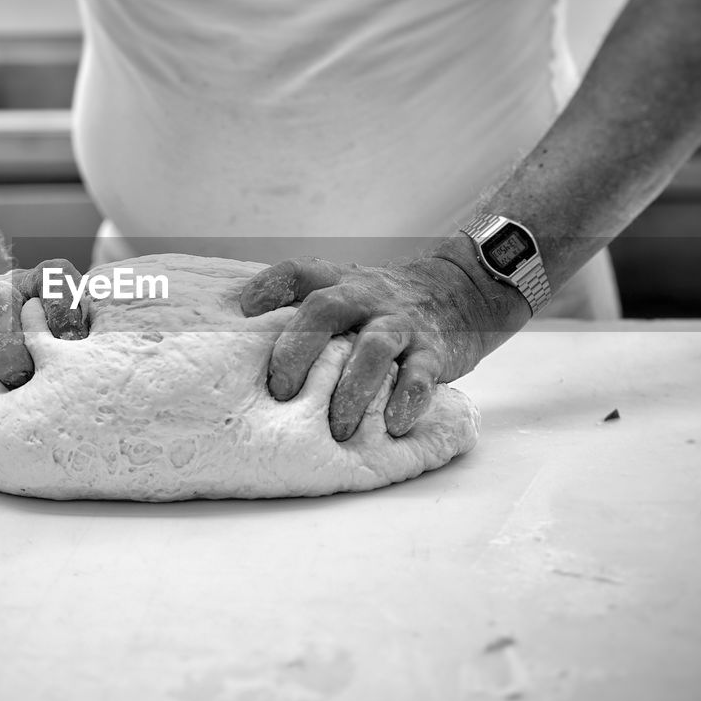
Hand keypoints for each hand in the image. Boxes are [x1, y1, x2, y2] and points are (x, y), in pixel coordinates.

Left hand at [239, 255, 505, 440]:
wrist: (458, 290)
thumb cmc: (380, 306)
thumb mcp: (345, 291)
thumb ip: (304, 310)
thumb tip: (241, 346)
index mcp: (337, 282)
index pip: (297, 273)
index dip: (267, 288)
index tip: (243, 312)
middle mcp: (365, 297)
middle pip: (326, 309)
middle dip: (299, 350)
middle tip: (281, 392)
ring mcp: (400, 323)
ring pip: (374, 347)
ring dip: (352, 388)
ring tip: (337, 427)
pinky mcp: (434, 350)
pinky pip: (421, 373)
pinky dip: (408, 399)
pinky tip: (392, 424)